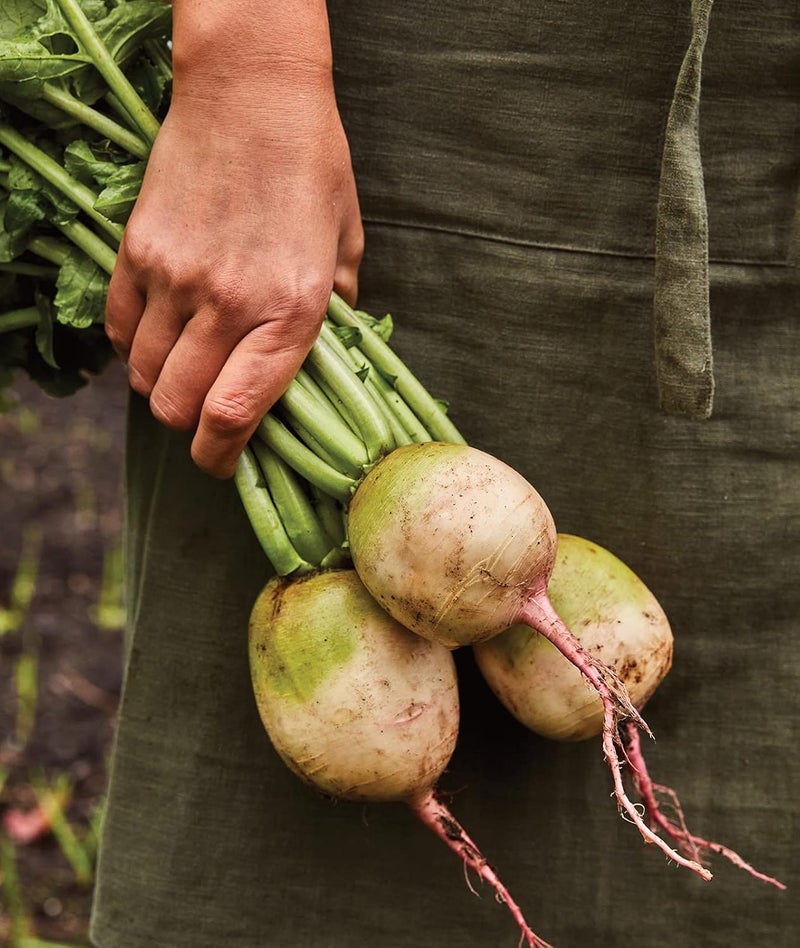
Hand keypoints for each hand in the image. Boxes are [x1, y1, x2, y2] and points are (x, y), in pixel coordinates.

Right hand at [105, 68, 362, 477]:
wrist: (252, 90)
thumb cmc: (313, 166)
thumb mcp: (346, 243)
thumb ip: (338, 311)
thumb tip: (326, 357)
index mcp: (291, 311)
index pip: (234, 414)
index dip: (221, 457)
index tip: (222, 463)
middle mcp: (228, 303)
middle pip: (175, 408)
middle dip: (188, 428)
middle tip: (205, 414)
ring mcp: (175, 277)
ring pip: (141, 374)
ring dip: (159, 386)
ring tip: (183, 367)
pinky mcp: (137, 250)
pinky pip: (115, 326)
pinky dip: (130, 345)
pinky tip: (155, 333)